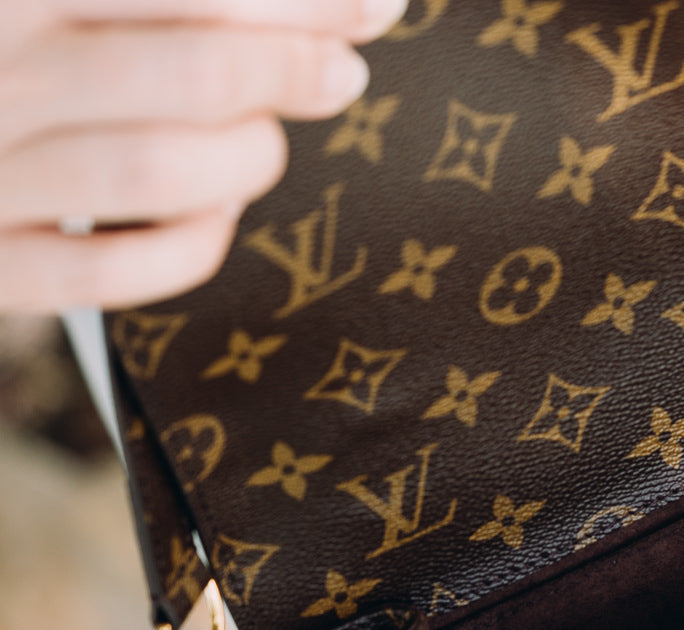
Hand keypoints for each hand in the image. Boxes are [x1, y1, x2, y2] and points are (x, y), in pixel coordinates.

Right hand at [0, 0, 406, 311]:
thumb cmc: (0, 35)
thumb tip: (318, 1)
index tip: (373, 7)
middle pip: (193, 75)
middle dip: (291, 75)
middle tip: (340, 76)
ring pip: (165, 175)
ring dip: (249, 158)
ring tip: (261, 139)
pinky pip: (114, 274)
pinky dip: (193, 242)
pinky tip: (210, 207)